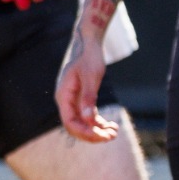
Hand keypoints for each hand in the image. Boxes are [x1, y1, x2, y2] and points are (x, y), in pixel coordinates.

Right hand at [55, 0, 117, 142]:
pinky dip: (99, 123)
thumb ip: (89, 98)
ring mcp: (72, 100)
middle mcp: (65, 100)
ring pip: (82, 123)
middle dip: (93, 134)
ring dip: (97, 130)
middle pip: (75, 126)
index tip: (102, 135)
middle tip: (112, 136)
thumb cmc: (89, 56)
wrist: (88, 42)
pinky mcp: (80, 98)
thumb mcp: (91, 76)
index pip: (70, 122)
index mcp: (63, 95)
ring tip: (115, 132)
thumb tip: (88, 120)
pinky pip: (87, 116)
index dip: (85, 132)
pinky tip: (111, 125)